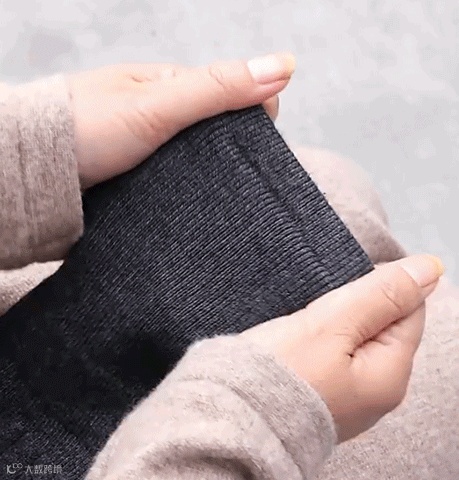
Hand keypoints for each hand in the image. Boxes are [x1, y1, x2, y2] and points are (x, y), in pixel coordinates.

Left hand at [67, 52, 295, 188]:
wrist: (34, 173)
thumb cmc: (86, 128)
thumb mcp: (159, 104)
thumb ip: (218, 87)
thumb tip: (284, 65)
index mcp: (174, 88)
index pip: (236, 95)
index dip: (256, 117)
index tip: (258, 148)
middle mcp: (167, 117)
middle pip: (222, 133)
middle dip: (236, 155)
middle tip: (234, 182)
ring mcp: (156, 150)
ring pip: (202, 164)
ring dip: (214, 180)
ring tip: (215, 200)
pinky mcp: (145, 181)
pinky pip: (181, 186)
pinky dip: (192, 196)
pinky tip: (194, 207)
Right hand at [240, 254, 443, 441]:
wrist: (230, 412)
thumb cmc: (280, 369)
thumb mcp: (332, 323)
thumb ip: (382, 295)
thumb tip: (431, 268)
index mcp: (390, 375)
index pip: (409, 310)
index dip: (377, 287)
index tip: (338, 289)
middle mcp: (377, 391)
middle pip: (382, 325)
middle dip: (354, 305)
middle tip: (315, 309)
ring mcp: (351, 396)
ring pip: (356, 338)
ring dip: (334, 321)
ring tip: (303, 323)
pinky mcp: (326, 395)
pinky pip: (336, 355)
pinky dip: (321, 340)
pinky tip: (299, 340)